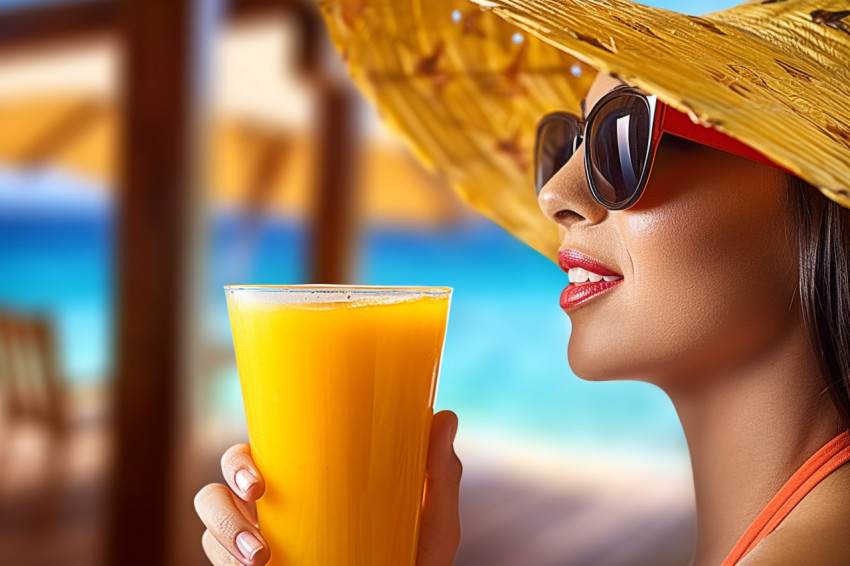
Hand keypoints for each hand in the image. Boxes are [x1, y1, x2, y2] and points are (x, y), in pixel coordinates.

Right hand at [193, 410, 462, 565]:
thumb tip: (444, 416)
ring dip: (223, 533)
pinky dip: (222, 560)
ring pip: (209, 520)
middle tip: (257, 500)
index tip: (259, 481)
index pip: (262, 453)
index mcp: (308, 484)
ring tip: (260, 559)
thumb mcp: (432, 525)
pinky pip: (213, 558)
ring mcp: (258, 544)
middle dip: (225, 491)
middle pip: (222, 481)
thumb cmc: (412, 563)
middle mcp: (276, 509)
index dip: (242, 459)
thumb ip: (439, 476)